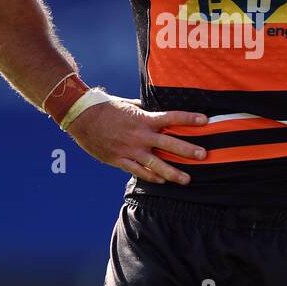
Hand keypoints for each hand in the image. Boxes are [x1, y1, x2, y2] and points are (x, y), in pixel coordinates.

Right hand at [66, 97, 207, 184]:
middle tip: (204, 155)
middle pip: (169, 143)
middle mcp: (140, 135)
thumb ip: (145, 109)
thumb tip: (157, 109)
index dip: (189, 118)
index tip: (205, 121)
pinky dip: (151, 177)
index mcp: (144, 118)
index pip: (172, 117)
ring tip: (187, 180)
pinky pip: (138, 171)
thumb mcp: (129, 104)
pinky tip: (162, 181)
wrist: (81, 116)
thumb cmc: (106, 107)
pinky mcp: (119, 159)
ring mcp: (130, 149)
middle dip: (188, 150)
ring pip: (156, 164)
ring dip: (173, 172)